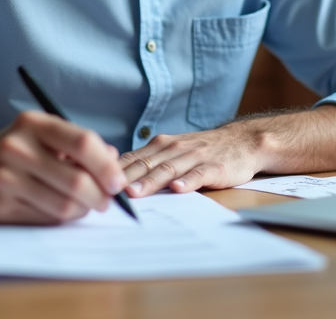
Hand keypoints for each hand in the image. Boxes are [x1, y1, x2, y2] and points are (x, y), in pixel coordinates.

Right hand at [0, 111, 127, 224]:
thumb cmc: (17, 149)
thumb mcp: (45, 134)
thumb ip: (79, 144)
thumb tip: (114, 160)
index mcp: (33, 124)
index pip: (82, 143)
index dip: (106, 166)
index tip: (117, 182)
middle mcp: (16, 148)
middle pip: (76, 180)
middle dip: (100, 196)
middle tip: (106, 201)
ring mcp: (4, 179)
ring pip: (63, 206)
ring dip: (83, 210)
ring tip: (84, 205)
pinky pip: (45, 220)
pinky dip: (61, 218)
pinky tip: (59, 209)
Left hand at [119, 122, 265, 196]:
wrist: (242, 141)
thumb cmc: (202, 151)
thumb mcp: (174, 151)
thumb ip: (150, 163)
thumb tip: (117, 179)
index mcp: (161, 145)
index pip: (132, 158)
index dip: (113, 171)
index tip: (94, 184)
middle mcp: (174, 148)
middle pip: (145, 164)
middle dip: (125, 178)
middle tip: (106, 191)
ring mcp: (194, 156)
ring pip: (168, 169)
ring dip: (150, 181)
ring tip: (135, 193)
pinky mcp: (214, 166)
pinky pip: (199, 174)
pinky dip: (188, 181)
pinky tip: (178, 189)